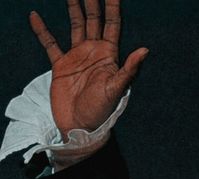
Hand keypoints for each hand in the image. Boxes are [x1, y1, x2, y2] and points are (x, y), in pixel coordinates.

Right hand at [30, 1, 147, 137]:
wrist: (81, 128)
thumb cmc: (101, 112)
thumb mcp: (117, 89)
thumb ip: (129, 69)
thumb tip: (145, 50)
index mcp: (109, 56)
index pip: (112, 25)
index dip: (112, 7)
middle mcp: (94, 53)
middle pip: (94, 20)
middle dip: (92, 2)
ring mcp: (77, 58)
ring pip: (75, 25)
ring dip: (74, 8)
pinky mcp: (61, 66)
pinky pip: (50, 43)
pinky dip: (42, 30)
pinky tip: (35, 16)